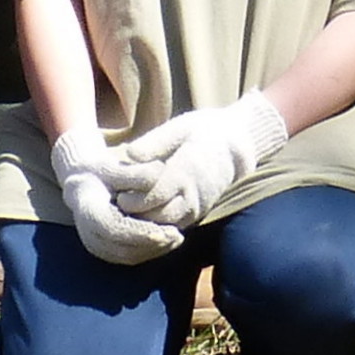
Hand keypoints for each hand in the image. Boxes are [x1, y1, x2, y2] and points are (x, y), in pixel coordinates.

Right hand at [47, 129, 184, 265]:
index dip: (141, 231)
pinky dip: (148, 251)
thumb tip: (159, 174)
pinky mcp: (104, 251)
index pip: (115, 227)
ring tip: (175, 238)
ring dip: (153, 249)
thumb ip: (136, 173)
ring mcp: (95, 245)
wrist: (83, 184)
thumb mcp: (115, 165)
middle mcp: (88, 232)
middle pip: (123, 247)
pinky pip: (128, 256)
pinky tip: (166, 241)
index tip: (166, 231)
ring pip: (127, 255)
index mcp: (88, 208)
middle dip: (152, 243)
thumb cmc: (100, 171)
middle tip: (177, 235)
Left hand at [114, 89, 290, 225]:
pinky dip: (156, 225)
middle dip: (135, 213)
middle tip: (117, 202)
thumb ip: (155, 142)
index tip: (118, 192)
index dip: (134, 198)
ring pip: (165, 226)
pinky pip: (174, 227)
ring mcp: (196, 207)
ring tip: (127, 209)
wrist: (237, 147)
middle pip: (158, 215)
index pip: (156, 194)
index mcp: (187, 171)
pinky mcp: (196, 214)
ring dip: (144, 221)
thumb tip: (129, 155)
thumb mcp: (180, 127)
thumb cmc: (204, 131)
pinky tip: (141, 216)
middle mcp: (193, 194)